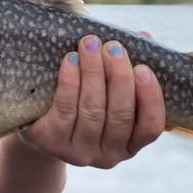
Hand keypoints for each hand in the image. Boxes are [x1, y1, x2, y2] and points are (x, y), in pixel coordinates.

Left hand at [19, 34, 164, 168]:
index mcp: (131, 144)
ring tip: (90, 44)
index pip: (151, 127)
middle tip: (113, 46)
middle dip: (118, 76)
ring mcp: (80, 152)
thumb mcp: (109, 90)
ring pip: (92, 110)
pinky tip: (70, 60)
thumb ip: (129, 67)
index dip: (150, 98)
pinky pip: (65, 109)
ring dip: (93, 72)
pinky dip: (70, 82)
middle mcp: (109, 156)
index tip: (143, 68)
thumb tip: (143, 36)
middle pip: (120, 115)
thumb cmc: (85, 101)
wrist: (41, 125)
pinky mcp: (53, 143)